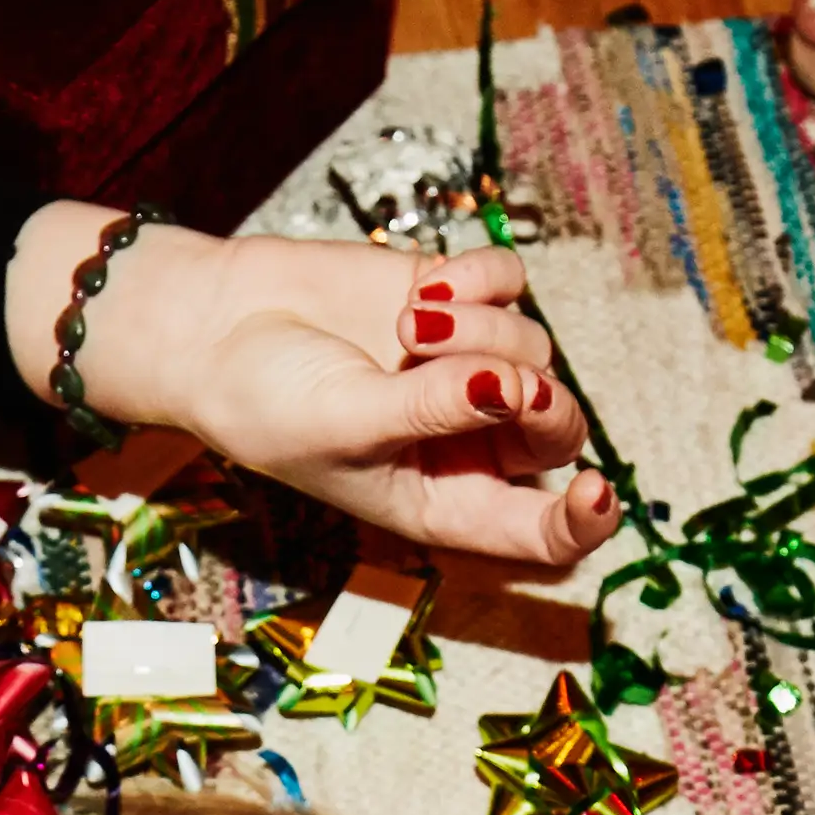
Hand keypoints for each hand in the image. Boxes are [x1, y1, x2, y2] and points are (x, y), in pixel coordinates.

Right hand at [9, 209, 624, 571]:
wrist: (216, 327)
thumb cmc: (266, 404)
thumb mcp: (347, 426)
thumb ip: (432, 411)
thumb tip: (513, 385)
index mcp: (449, 502)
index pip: (545, 533)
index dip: (586, 521)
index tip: (597, 491)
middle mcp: (470, 442)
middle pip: (558, 426)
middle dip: (534, 399)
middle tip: (482, 378)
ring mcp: (470, 368)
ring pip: (535, 346)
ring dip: (478, 331)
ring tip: (404, 329)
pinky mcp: (458, 299)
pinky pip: (511, 283)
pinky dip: (477, 282)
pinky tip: (421, 292)